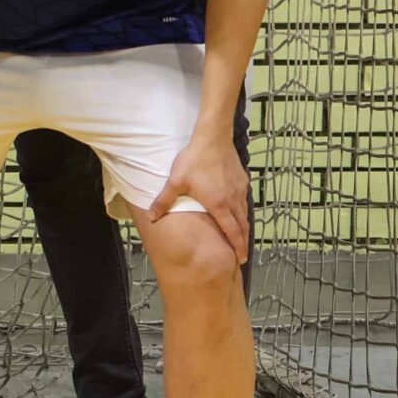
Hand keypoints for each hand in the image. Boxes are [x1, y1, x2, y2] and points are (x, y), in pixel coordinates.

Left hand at [149, 133, 249, 262]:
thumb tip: (152, 217)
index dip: (237, 247)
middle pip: (242, 226)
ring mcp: (240, 190)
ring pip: (245, 213)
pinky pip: (244, 201)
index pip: (232, 232)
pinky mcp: (242, 180)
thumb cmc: (194, 160)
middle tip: (242, 256)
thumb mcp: (175, 182)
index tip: (240, 259)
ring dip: (243, 227)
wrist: (213, 138)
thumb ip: (164, 201)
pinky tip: (237, 211)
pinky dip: (243, 211)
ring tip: (241, 237)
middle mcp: (233, 200)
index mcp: (219, 205)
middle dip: (243, 242)